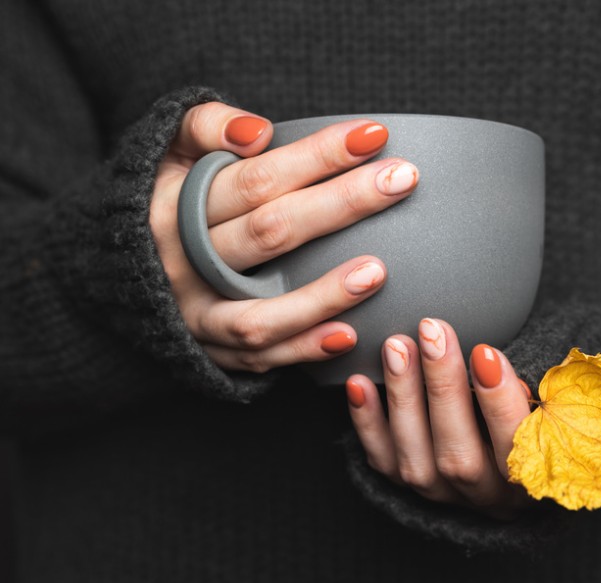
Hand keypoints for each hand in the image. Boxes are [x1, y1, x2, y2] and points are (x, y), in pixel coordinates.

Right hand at [149, 102, 417, 372]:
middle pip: (272, 233)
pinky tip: (349, 335)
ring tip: (378, 271)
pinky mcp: (211, 350)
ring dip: (324, 294)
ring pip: (263, 312)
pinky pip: (261, 357)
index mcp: (178, 206)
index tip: (374, 137)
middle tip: (402, 180)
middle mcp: (185, 263)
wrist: (118, 272)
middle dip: (342, 204)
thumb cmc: (164, 201)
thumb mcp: (167, 153)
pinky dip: (304, 349)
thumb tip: (258, 131)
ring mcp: (198, 313)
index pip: (258, 179)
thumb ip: (205, 127)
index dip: (317, 156)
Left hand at [346, 318, 532, 519]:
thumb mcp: (545, 407)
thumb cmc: (528, 418)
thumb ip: (530, 390)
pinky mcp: (406, 490)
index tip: (485, 351)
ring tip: (396, 345)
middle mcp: (485, 496)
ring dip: (404, 398)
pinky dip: (367, 422)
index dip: (500, 402)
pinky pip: (382, 461)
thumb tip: (498, 359)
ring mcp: (442, 497)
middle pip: (459, 455)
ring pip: (417, 460)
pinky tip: (359, 383)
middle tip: (432, 331)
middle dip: (443, 388)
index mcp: (531, 478)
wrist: (499, 464)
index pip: (517, 447)